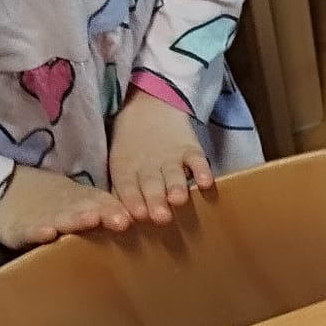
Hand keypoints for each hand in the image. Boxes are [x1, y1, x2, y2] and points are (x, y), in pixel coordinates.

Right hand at [0, 165, 130, 248]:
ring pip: (61, 217)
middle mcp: (68, 207)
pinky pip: (31, 229)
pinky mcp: (22, 227)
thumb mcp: (82, 204)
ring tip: (89, 221)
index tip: (129, 219)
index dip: (115, 210)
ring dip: (75, 219)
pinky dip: (38, 230)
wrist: (6, 191)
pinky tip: (47, 234)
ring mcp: (44, 216)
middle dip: (102, 213)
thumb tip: (144, 223)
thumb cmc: (56, 204)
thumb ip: (109, 213)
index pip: (104, 203)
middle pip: (86, 208)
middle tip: (120, 220)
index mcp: (85, 202)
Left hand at [108, 87, 213, 224]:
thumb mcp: (121, 166)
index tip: (138, 215)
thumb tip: (120, 219)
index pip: (127, 187)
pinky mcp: (190, 149)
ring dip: (176, 187)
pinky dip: (202, 170)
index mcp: (126, 170)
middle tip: (160, 217)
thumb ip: (122, 192)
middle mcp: (148, 166)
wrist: (149, 106)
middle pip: (151, 184)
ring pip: (173, 174)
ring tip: (178, 200)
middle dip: (155, 200)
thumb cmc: (132, 148)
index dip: (132, 200)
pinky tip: (206, 183)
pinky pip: (197, 159)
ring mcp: (170, 157)